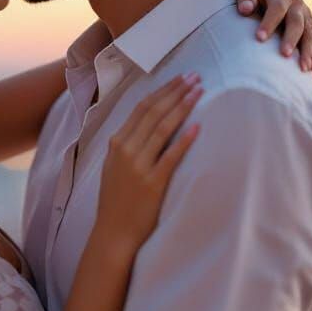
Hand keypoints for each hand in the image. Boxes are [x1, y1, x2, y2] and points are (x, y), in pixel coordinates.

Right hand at [94, 74, 201, 251]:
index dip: (162, 91)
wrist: (113, 233)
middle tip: (195, 77)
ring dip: (182, 106)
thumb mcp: (112, 167)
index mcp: (116, 143)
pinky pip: (171, 156)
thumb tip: (143, 125)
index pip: (141, 108)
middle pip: (154, 112)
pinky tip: (198, 126)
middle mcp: (125, 150)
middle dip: (176, 91)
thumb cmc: (116, 201)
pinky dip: (184, 140)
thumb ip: (125, 145)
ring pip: (162, 128)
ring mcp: (138, 166)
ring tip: (200, 91)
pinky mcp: (152, 183)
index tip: (180, 79)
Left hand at [236, 0, 311, 77]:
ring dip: (309, 52)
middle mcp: (297, 6)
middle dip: (292, 39)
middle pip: (297, 23)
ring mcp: (306, 18)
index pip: (277, 10)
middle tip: (284, 55)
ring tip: (304, 69)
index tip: (259, 38)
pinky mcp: (311, 29)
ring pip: (311, 35)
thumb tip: (244, 9)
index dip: (269, 23)